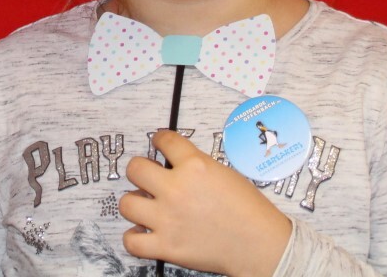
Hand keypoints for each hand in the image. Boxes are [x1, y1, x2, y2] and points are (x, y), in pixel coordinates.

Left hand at [120, 130, 292, 276]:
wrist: (259, 245)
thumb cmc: (249, 209)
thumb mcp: (224, 173)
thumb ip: (196, 166)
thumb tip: (176, 165)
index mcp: (195, 166)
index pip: (164, 141)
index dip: (160, 139)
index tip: (158, 142)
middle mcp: (176, 189)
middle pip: (135, 168)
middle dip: (140, 170)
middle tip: (148, 177)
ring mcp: (168, 219)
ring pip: (126, 203)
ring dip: (135, 202)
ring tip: (146, 205)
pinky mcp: (166, 247)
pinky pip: (131, 241)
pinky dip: (134, 237)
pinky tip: (144, 232)